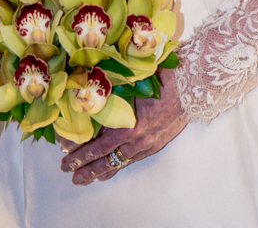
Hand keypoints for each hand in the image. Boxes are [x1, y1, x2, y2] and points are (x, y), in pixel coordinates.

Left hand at [60, 67, 186, 185]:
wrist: (190, 84)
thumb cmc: (161, 77)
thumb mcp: (132, 84)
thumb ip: (112, 94)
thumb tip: (88, 96)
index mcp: (130, 125)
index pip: (98, 145)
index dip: (81, 155)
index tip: (66, 159)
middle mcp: (138, 139)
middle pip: (106, 159)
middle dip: (86, 168)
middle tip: (70, 173)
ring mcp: (148, 143)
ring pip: (120, 162)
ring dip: (101, 171)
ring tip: (86, 179)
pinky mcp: (156, 144)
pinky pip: (133, 159)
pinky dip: (120, 165)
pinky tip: (111, 171)